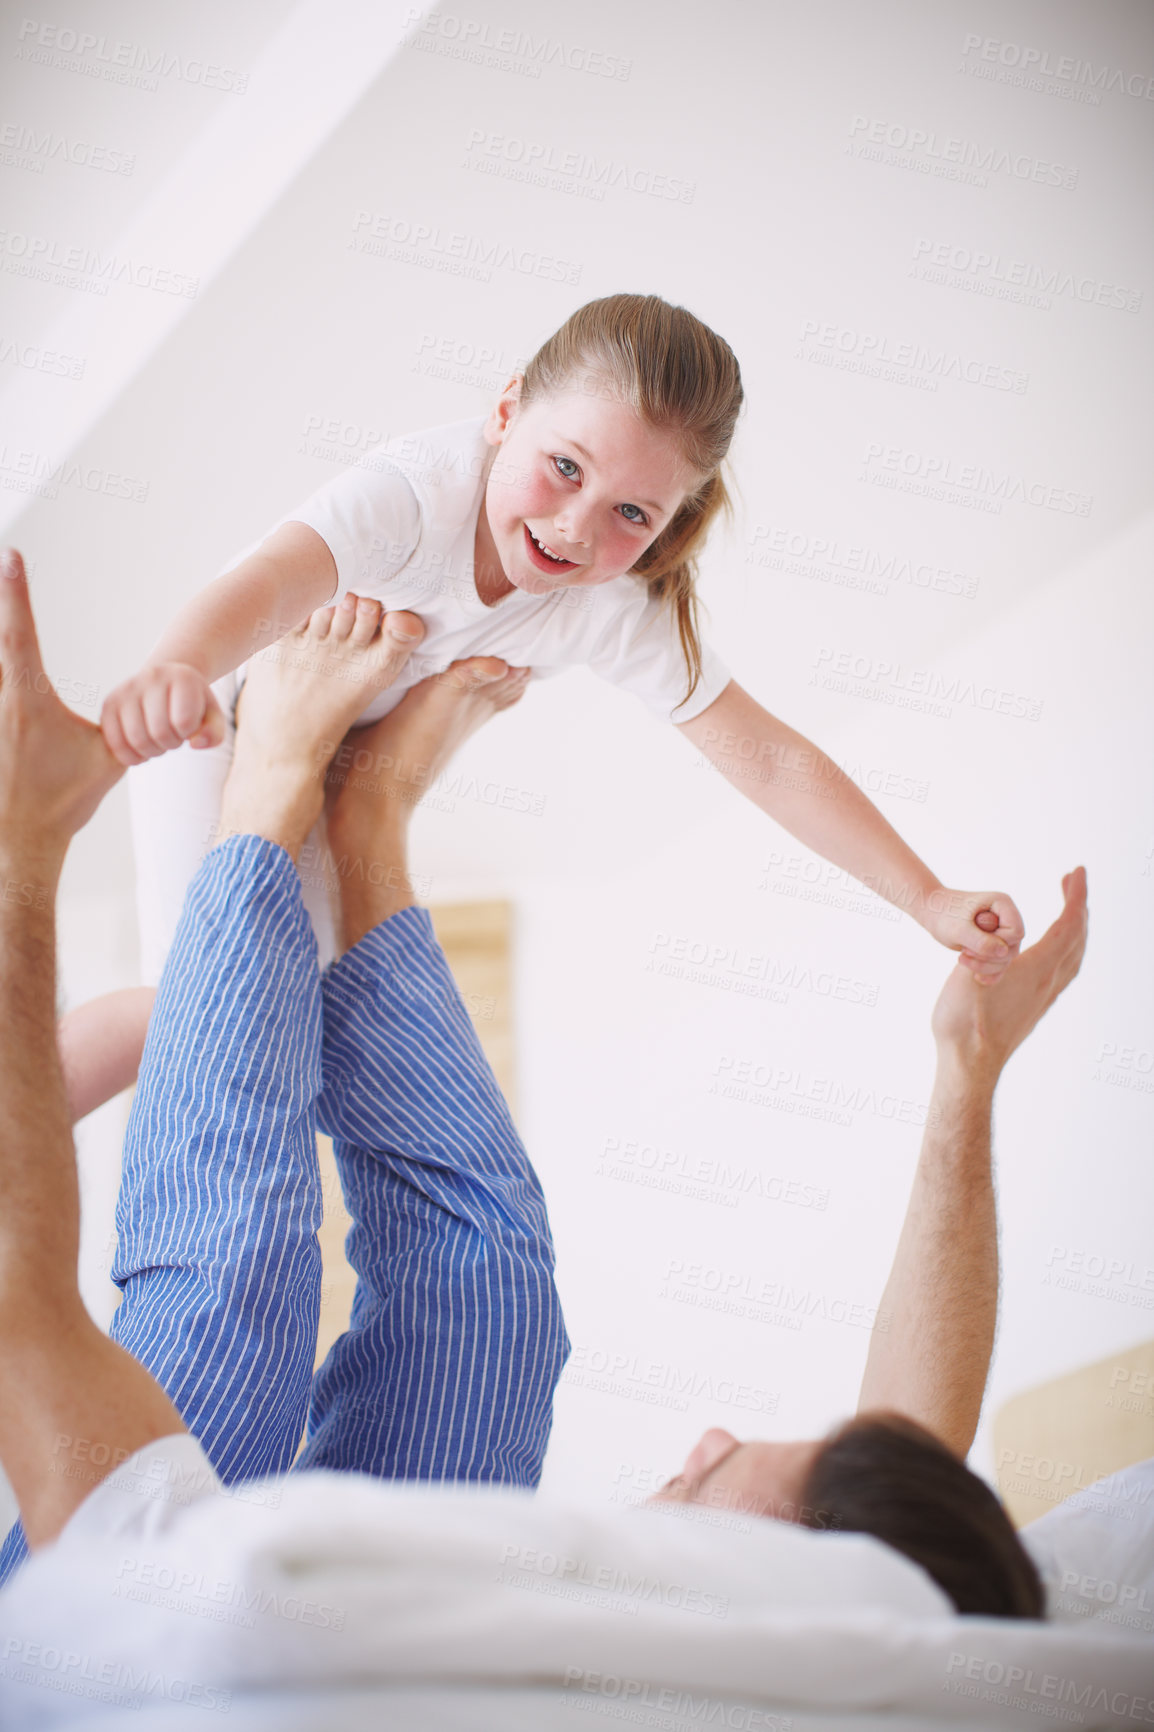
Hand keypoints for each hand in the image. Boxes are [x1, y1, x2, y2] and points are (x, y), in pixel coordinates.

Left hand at [0, 549, 123, 853]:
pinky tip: (3, 676)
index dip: (17, 592)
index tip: (11, 555)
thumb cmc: (64, 803)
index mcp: (28, 700)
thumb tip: (163, 717)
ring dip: (0, 640)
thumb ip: (125, 729)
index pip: (21, 633)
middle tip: (0, 560)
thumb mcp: (107, 759)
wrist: (20, 841)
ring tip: (1, 593)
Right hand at [101, 660, 224, 766]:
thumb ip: (213, 733)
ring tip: (158, 741)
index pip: (184, 722)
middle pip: (160, 732)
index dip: (188, 734)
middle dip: (170, 744)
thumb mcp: (212, 716)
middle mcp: (152, 676)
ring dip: (151, 751)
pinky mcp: (109, 704)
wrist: (165, 684)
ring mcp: (127, 689)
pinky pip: (114, 742)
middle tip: (173, 737)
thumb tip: (195, 745)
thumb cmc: (192, 704)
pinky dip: (129, 755)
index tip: (188, 727)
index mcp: (182, 677)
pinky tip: (141, 749)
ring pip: (137, 739)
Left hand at [923, 886, 1024, 983]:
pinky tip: (977, 977)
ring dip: (985, 965)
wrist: (930, 911)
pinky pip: (1000, 964)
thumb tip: (1004, 952)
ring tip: (962, 958)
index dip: (997, 943)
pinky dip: (989, 972)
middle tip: (963, 952)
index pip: (1015, 933)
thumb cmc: (943, 914)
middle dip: (988, 956)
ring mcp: (1002, 931)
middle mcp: (1006, 917)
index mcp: (1003, 904)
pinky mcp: (994, 943)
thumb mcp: (959, 929)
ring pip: (1006, 959)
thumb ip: (982, 941)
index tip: (971, 943)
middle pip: (1012, 948)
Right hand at [930, 869, 1086, 1081]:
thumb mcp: (967, 975)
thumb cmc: (964, 1022)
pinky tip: (1058, 949)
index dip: (1076, 895)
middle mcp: (1050, 981)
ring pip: (1075, 954)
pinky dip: (1070, 947)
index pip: (1068, 924)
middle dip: (1079, 905)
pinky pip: (1066, 968)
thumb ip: (985, 948)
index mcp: (1038, 969)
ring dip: (1077, 927)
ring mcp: (1046, 995)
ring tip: (1070, 910)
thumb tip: (995, 929)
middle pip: (1078, 936)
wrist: (969, 1063)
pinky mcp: (1038, 1005)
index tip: (1078, 872)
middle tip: (1072, 880)